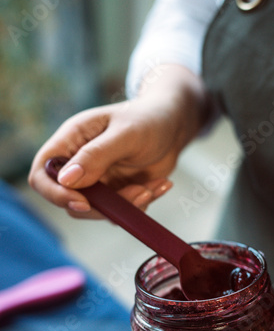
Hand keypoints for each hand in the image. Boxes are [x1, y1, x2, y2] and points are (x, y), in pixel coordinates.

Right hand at [28, 65, 208, 218]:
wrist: (174, 126)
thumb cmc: (149, 119)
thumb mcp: (125, 134)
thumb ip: (96, 155)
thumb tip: (65, 180)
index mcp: (71, 140)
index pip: (43, 172)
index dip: (55, 192)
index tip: (84, 202)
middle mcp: (79, 162)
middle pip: (69, 199)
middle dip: (103, 205)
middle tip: (138, 193)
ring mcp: (97, 180)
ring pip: (97, 210)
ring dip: (127, 206)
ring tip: (151, 187)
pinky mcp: (116, 192)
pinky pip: (120, 211)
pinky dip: (141, 204)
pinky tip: (158, 185)